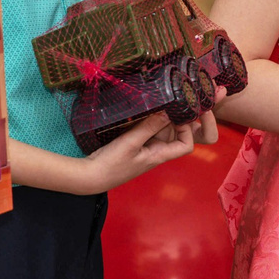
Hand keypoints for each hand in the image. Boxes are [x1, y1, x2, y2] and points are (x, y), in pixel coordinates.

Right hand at [83, 111, 198, 188]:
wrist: (91, 176)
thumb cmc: (112, 164)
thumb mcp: (131, 143)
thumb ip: (149, 127)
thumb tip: (167, 113)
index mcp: (159, 154)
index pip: (186, 145)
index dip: (187, 131)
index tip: (179, 116)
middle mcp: (155, 151)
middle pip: (173, 133)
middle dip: (171, 118)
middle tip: (164, 103)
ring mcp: (145, 147)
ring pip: (159, 129)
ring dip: (157, 118)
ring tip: (152, 104)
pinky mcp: (134, 144)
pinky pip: (145, 130)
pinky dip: (145, 121)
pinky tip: (139, 112)